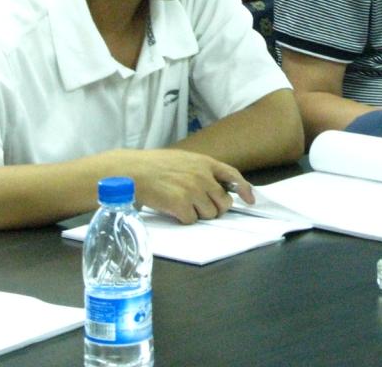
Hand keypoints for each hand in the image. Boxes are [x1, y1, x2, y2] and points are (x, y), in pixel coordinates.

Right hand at [104, 148, 252, 223]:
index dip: (244, 189)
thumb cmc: (155, 167)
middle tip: (199, 206)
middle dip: (215, 208)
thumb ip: (202, 171)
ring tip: (181, 205)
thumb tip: (217, 188)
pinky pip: (192, 221)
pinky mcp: (181, 204)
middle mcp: (202, 176)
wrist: (132, 171)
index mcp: (205, 163)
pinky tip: (172, 209)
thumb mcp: (184, 160)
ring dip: (198, 214)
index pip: (233, 176)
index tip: (250, 200)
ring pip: (209, 214)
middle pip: (224, 202)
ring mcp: (192, 190)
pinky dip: (183, 219)